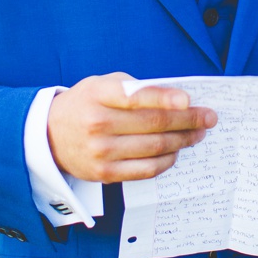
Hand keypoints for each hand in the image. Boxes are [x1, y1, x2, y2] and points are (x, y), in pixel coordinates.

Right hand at [47, 72, 216, 182]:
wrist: (49, 136)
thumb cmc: (84, 105)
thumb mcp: (100, 85)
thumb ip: (132, 88)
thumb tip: (174, 99)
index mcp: (98, 95)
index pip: (136, 96)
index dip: (165, 98)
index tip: (188, 100)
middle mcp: (98, 123)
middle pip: (153, 124)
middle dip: (187, 120)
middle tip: (208, 118)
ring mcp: (102, 151)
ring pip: (154, 147)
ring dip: (182, 141)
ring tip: (196, 134)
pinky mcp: (106, 173)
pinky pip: (147, 169)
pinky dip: (167, 160)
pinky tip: (175, 151)